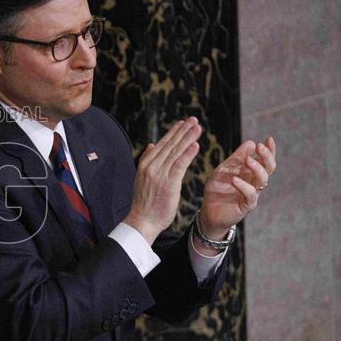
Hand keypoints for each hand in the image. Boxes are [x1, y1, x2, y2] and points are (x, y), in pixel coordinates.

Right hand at [123, 117, 201, 244]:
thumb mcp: (143, 179)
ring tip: (198, 128)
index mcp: (145, 164)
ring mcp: (159, 174)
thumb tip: (152, 145)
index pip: (162, 144)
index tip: (183, 123)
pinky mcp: (168, 183)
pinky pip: (179, 165)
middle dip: (183, 131)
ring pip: (176, 152)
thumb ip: (148, 161)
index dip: (174, 132)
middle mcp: (151, 166)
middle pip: (170, 145)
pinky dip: (188, 154)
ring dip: (188, 138)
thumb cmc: (145, 203)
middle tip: (194, 119)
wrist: (142, 221)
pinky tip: (196, 145)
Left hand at [198, 136, 275, 237]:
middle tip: (260, 147)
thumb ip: (236, 158)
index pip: (264, 160)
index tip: (269, 139)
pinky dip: (243, 186)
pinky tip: (235, 179)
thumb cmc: (218, 189)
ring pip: (262, 181)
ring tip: (248, 160)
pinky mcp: (246, 205)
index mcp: (250, 173)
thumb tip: (251, 143)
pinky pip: (250, 195)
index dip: (269, 150)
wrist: (208, 211)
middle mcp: (254, 183)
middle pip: (268, 169)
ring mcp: (252, 194)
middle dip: (267, 157)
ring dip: (257, 168)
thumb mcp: (224, 169)